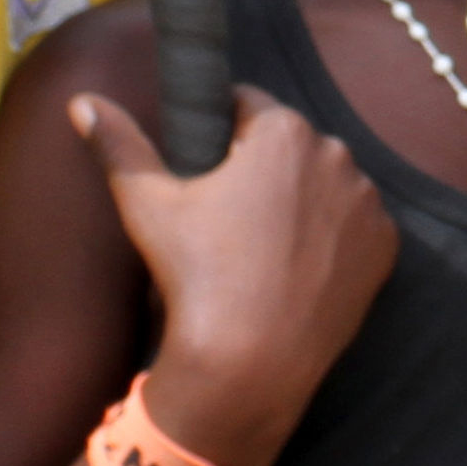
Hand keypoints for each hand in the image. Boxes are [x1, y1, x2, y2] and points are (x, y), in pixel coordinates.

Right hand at [69, 86, 396, 465]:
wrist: (252, 363)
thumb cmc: (196, 276)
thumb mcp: (147, 204)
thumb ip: (118, 143)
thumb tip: (82, 102)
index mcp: (284, 131)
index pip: (248, 105)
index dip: (222, 133)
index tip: (207, 169)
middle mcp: (337, 155)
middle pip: (290, 145)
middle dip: (264, 166)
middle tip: (230, 217)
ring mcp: (367, 204)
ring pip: (325, 183)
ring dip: (302, 199)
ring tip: (263, 245)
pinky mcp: (384, 248)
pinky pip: (353, 226)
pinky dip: (332, 237)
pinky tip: (297, 266)